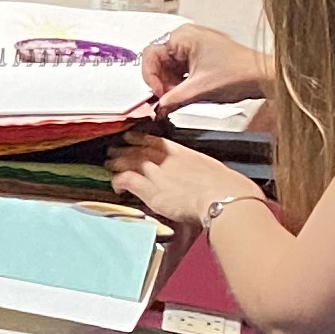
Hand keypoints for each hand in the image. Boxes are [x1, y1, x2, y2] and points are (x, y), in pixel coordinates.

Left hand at [110, 130, 257, 230]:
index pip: (155, 141)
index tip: (131, 137)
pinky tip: (116, 187)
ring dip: (117, 162)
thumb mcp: (210, 169)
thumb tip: (199, 176)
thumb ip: (198, 170)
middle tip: (113, 150)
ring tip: (109, 164)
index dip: (140, 138)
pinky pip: (126, 180)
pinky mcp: (149, 188)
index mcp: (182, 152)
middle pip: (137, 149)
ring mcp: (155, 171)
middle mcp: (165, 158)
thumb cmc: (225, 187)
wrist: (223, 196)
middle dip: (124, 149)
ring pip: (127, 161)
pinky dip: (118, 182)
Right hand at [138, 21, 271, 113]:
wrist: (264, 77)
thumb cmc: (240, 73)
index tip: (158, 95)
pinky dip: (180, 83)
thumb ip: (172, 99)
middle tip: (169, 100)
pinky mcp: (201, 55)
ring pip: (169, 67)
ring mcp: (194, 45)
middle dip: (162, 83)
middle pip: (158, 61)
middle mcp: (186, 37)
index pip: (150, 55)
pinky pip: (180, 69)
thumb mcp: (199, 89)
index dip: (151, 78)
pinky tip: (187, 93)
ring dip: (171, 85)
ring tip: (180, 98)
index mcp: (183, 36)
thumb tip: (157, 107)